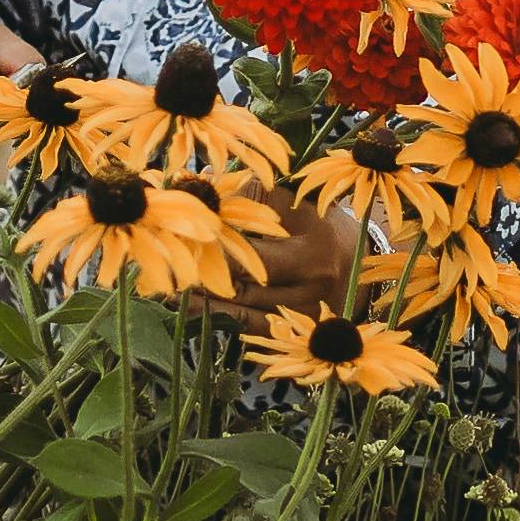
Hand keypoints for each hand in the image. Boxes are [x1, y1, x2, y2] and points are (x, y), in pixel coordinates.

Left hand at [175, 188, 357, 325]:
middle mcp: (313, 295)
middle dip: (202, 282)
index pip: (254, 261)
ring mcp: (307, 322)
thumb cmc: (316, 221)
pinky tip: (195, 313)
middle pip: (245, 293)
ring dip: (205, 309)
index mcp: (315, 255)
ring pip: (244, 319)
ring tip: (169, 296)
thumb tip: (194, 182)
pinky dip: (223, 323)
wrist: (357, 261)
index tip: (178, 244)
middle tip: (162, 274)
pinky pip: (253, 333)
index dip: (214, 254)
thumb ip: (245, 193)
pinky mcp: (299, 339)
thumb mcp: (290, 200)